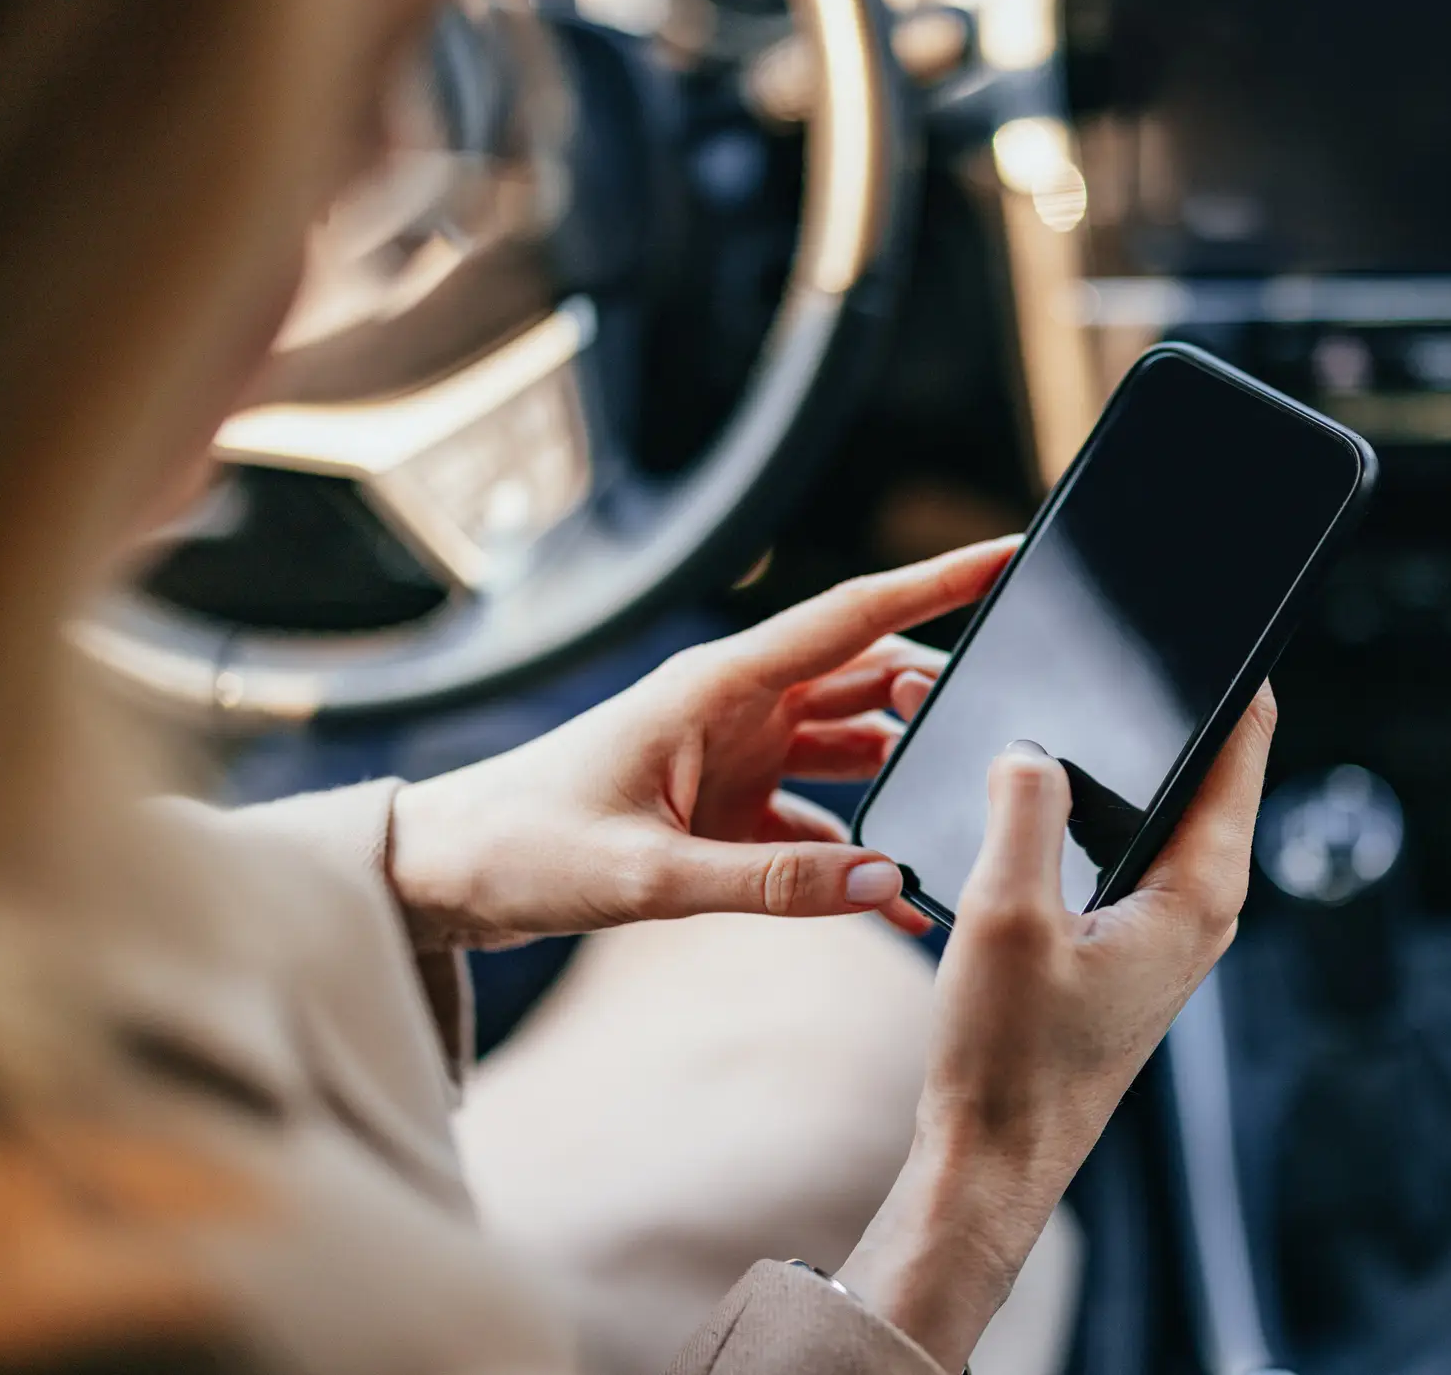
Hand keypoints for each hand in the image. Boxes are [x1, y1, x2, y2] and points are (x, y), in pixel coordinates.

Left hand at [385, 538, 1018, 946]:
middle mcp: (736, 705)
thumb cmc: (522, 848)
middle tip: (1001, 731)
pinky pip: (818, 818)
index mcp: (717, 684)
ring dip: (905, 772)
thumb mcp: (649, 876)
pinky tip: (898, 892)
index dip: (937, 583)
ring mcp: (734, 753)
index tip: (1009, 558)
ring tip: (963, 807)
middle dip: (938, 697)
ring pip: (852, 744)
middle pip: (868, 680)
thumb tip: (888, 882)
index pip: (851, 617)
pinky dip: (858, 849)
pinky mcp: (724, 804)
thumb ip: (773, 882)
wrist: (441, 875)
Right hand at [837, 686, 1277, 1370]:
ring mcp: (1166, 923)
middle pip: (1202, 765)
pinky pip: (1119, 843)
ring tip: (1059, 703)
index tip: (1213, 606)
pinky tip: (1026, 789)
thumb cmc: (1008, 1058)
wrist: (992, 1157)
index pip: (1243, 742)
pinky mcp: (1127, 940)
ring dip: (1110, 757)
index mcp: (1200, 888)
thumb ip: (1021, 810)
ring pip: (1154, 804)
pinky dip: (1083, 808)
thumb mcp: (1004, 913)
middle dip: (1159, 702)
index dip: (1232, 667)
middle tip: (1114, 637)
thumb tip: (1029, 747)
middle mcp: (1200, 902)